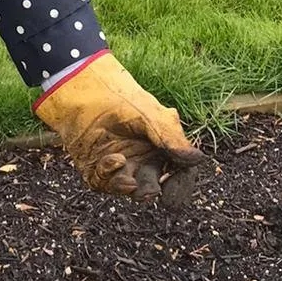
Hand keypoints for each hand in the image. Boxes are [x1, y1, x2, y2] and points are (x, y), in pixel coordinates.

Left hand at [35, 53, 205, 205]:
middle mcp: (141, 159)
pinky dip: (110, 176)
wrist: (83, 87)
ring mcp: (117, 165)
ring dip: (128, 188)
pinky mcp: (95, 167)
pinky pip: (104, 183)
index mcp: (161, 148)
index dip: (179, 186)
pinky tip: (114, 159)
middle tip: (148, 190)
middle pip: (151, 186)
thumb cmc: (121, 96)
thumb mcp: (150, 115)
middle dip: (150, 192)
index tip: (173, 194)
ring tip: (128, 180)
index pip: (177, 174)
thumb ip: (172, 138)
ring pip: (127, 189)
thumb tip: (198, 159)